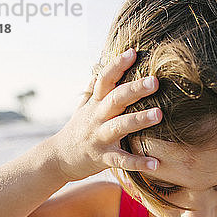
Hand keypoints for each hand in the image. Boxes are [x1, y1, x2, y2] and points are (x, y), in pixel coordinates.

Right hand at [49, 48, 161, 181]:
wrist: (58, 159)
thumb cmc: (78, 129)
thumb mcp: (84, 106)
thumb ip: (95, 86)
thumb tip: (101, 61)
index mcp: (95, 104)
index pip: (105, 79)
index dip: (117, 65)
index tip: (132, 52)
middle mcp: (97, 118)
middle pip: (115, 99)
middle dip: (134, 89)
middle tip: (154, 81)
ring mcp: (99, 137)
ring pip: (119, 126)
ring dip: (139, 119)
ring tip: (159, 114)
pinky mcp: (103, 158)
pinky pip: (122, 161)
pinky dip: (138, 163)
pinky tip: (155, 164)